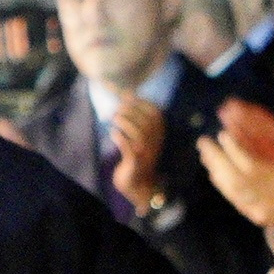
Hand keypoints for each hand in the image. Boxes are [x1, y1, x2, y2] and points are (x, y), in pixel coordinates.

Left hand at [101, 87, 169, 211]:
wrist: (138, 181)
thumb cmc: (137, 153)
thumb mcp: (140, 132)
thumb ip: (135, 113)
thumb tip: (126, 92)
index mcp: (160, 131)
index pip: (155, 111)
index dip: (140, 101)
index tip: (126, 98)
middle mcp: (156, 140)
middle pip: (146, 120)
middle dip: (129, 110)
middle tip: (116, 110)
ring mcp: (147, 151)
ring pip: (138, 132)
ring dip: (124, 122)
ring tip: (114, 119)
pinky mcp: (135, 161)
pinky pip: (127, 146)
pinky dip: (119, 137)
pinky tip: (113, 134)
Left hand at [196, 97, 273, 232]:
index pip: (251, 166)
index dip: (235, 149)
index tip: (223, 134)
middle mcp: (271, 199)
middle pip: (235, 179)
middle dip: (217, 158)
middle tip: (203, 141)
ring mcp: (264, 211)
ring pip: (234, 191)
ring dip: (217, 171)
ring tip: (206, 155)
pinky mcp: (262, 217)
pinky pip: (238, 201)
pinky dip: (225, 186)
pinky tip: (216, 174)